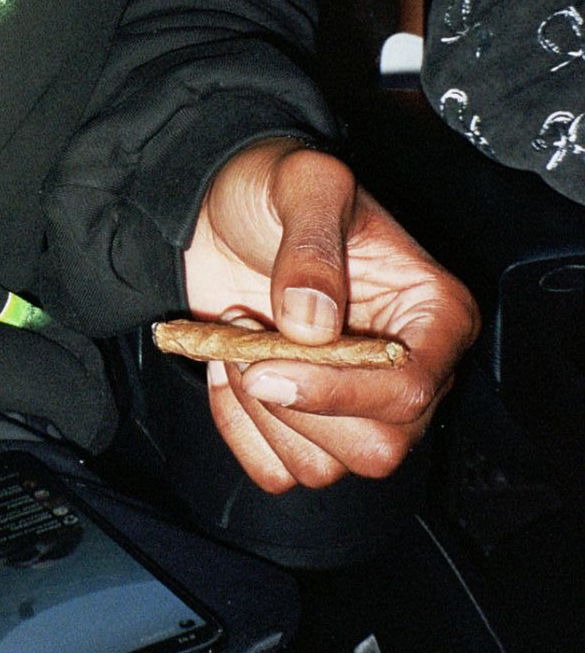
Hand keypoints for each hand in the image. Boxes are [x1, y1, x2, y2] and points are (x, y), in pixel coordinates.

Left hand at [182, 140, 478, 493]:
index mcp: (433, 315)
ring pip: (322, 468)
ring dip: (259, 413)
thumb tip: (313, 324)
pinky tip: (227, 371)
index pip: (412, 391)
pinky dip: (239, 431)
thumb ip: (311, 243)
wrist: (219, 205)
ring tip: (237, 339)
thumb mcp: (302, 183)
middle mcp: (405, 372)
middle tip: (247, 338)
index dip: (341, 393)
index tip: (268, 364)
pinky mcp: (301, 423)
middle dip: (295, 406)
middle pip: (376, 448)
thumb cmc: (276, 188)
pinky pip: (275, 469)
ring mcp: (354, 404)